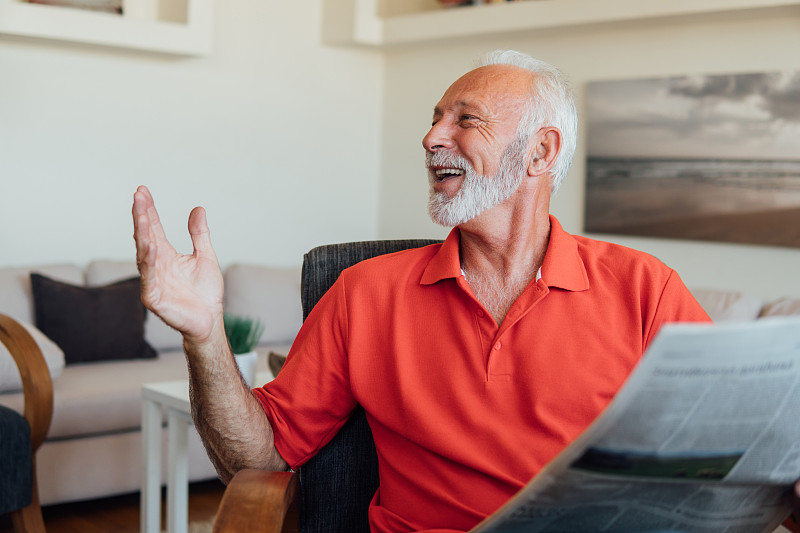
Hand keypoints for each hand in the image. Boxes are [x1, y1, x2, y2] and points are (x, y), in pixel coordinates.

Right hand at [132, 186, 223, 343]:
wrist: (210, 320)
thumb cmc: (206, 292)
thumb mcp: (205, 256)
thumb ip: (199, 234)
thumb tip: (198, 209)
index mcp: (166, 255)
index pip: (153, 228)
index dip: (148, 210)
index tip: (142, 191)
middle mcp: (155, 265)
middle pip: (145, 237)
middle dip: (141, 216)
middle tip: (138, 195)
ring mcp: (152, 281)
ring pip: (144, 255)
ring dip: (142, 235)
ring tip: (140, 216)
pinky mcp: (153, 298)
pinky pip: (149, 279)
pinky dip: (149, 264)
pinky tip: (149, 247)